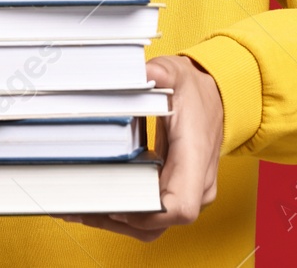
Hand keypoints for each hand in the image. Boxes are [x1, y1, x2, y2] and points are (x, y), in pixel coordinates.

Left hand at [56, 54, 222, 240]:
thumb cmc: (196, 90)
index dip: (145, 212)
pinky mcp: (175, 191)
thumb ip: (162, 73)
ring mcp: (187, 191)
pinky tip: (96, 200)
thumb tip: (144, 73)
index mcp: (196, 158)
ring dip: (115, 220)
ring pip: (151, 224)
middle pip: (156, 222)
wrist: (218, 97)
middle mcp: (196, 184)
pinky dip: (123, 211)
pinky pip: (150, 213)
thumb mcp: (177, 74)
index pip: (179, 206)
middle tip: (78, 204)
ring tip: (79, 207)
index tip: (114, 203)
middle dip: (116, 218)